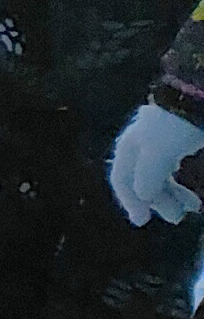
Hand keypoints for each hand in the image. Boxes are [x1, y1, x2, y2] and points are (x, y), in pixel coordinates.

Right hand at [110, 103, 203, 228]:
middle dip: (158, 201)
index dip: (130, 202)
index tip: (143, 221)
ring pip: (159, 175)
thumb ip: (148, 179)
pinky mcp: (177, 138)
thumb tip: (143, 198)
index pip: (122, 180)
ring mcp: (158, 141)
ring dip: (171, 194)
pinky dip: (177, 182)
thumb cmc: (176, 126)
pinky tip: (188, 187)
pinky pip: (170, 168)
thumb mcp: (158, 155)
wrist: (195, 96)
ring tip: (191, 206)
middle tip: (177, 216)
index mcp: (130, 148)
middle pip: (141, 180)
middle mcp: (139, 145)